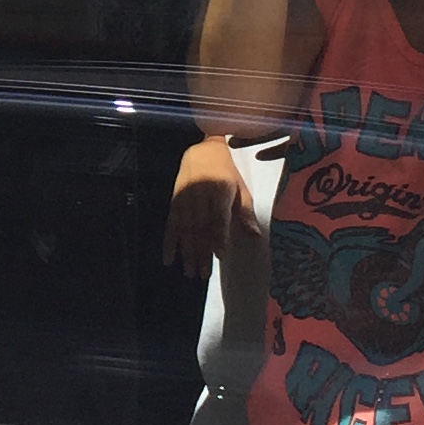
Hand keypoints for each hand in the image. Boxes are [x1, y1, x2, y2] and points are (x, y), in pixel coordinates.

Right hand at [163, 137, 261, 279]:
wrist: (202, 150)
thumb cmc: (226, 172)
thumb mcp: (240, 188)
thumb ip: (245, 213)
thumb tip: (255, 235)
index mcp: (220, 190)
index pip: (219, 217)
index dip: (219, 236)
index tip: (220, 255)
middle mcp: (200, 195)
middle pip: (200, 227)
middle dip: (201, 252)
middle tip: (203, 274)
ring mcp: (184, 198)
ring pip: (184, 229)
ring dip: (186, 252)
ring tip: (189, 272)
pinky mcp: (174, 201)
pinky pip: (170, 224)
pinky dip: (168, 242)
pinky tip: (168, 258)